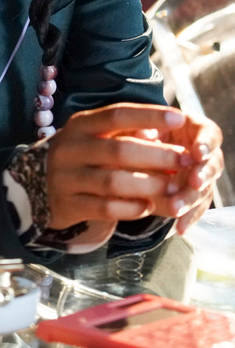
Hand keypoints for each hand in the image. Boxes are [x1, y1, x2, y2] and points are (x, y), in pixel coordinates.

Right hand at [45, 103, 196, 230]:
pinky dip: (131, 208)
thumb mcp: (93, 137)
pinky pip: (105, 208)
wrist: (34, 185)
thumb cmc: (78, 156)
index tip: (179, 117)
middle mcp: (71, 148)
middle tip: (185, 160)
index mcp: (80, 125)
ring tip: (172, 187)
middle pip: (119, 149)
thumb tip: (157, 133)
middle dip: (157, 155)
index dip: (149, 115)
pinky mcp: (69, 205)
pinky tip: (147, 206)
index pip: (117, 114)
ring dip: (148, 185)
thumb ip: (122, 133)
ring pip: (113, 182)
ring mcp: (67, 177)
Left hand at [151, 112, 222, 234]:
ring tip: (176, 207)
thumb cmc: (147, 130)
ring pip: (204, 190)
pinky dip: (188, 218)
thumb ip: (147, 130)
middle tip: (194, 182)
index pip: (210, 135)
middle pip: (211, 166)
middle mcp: (206, 155)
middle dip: (203, 175)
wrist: (143, 151)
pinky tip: (180, 228)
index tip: (198, 153)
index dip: (206, 144)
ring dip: (191, 199)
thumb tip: (143, 135)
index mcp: (198, 130)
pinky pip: (195, 209)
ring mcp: (203, 177)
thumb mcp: (146, 126)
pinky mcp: (195, 196)